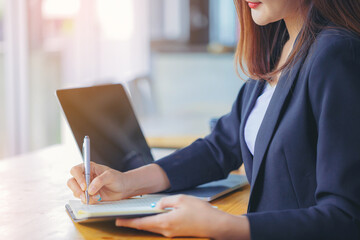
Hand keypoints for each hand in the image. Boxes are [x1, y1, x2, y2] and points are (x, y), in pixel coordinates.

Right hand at [67, 162, 127, 203]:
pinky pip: (82, 199)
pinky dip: (89, 201)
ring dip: (84, 196)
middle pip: (71, 182)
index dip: (78, 178)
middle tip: (86, 195)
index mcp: (89, 168)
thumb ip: (100, 181)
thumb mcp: (110, 176)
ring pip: (75, 192)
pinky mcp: (88, 195)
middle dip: (77, 190)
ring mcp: (85, 187)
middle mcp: (84, 177)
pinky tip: (98, 199)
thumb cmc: (117, 178)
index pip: (75, 170)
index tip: (85, 186)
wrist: (122, 188)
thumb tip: (89, 190)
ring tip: (97, 197)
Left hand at [115, 195, 249, 238]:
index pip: (142, 223)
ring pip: (152, 228)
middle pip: (145, 227)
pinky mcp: (177, 233)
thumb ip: (166, 201)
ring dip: (143, 223)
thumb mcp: (181, 200)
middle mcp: (166, 230)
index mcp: (165, 222)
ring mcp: (171, 233)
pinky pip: (160, 228)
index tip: (118, 221)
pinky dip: (153, 223)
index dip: (129, 222)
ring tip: (134, 218)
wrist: (215, 225)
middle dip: (133, 224)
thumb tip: (157, 204)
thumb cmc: (200, 212)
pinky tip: (152, 218)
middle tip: (121, 220)